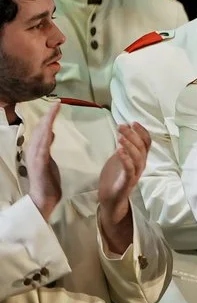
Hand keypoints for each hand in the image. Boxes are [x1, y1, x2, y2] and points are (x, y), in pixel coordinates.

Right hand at [23, 103, 60, 217]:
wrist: (43, 198)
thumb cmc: (48, 181)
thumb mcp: (49, 159)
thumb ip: (48, 146)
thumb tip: (50, 132)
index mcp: (37, 149)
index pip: (43, 130)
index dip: (49, 118)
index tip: (57, 106)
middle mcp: (33, 150)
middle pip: (40, 129)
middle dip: (48, 116)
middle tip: (57, 103)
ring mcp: (35, 156)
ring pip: (40, 135)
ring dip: (47, 122)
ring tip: (54, 111)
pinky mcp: (39, 164)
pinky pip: (42, 147)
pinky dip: (46, 137)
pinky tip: (50, 128)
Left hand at [94, 121, 148, 255]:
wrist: (110, 201)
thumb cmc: (114, 180)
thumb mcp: (119, 160)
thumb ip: (124, 148)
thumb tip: (123, 133)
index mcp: (139, 160)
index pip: (147, 144)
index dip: (142, 132)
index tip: (133, 122)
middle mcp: (140, 167)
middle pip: (143, 148)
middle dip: (133, 135)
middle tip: (122, 126)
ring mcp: (135, 175)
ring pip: (138, 158)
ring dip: (130, 146)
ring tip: (120, 136)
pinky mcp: (127, 183)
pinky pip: (129, 170)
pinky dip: (125, 159)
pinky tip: (118, 150)